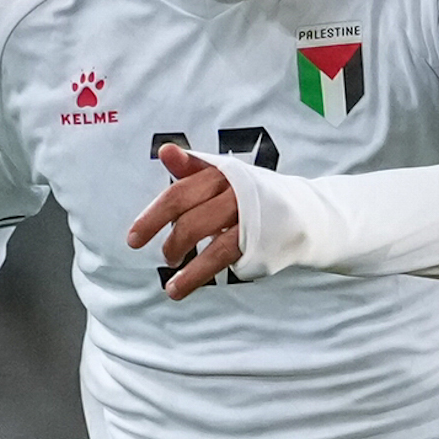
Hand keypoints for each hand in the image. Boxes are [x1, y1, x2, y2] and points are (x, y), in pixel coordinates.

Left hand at [130, 146, 246, 297]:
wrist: (305, 212)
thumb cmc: (255, 195)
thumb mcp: (224, 176)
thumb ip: (193, 168)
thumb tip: (164, 151)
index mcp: (221, 174)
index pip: (179, 193)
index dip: (153, 216)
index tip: (133, 240)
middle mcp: (233, 190)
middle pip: (189, 215)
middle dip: (170, 240)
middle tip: (163, 257)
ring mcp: (246, 214)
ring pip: (203, 235)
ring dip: (181, 258)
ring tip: (170, 284)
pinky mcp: (257, 238)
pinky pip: (219, 256)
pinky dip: (196, 274)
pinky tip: (179, 287)